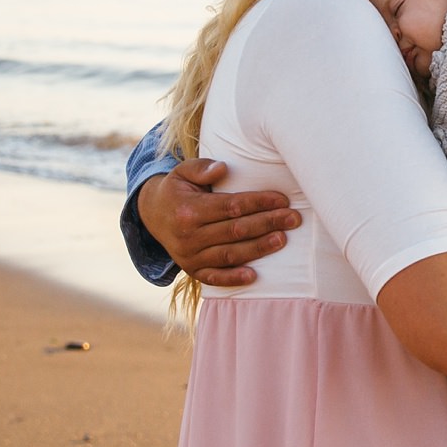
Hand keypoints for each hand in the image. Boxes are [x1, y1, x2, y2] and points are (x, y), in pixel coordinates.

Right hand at [137, 158, 298, 285]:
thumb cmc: (177, 190)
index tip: (281, 200)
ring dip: (258, 248)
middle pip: (235, 230)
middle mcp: (188, 235)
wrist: (152, 215)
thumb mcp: (182, 172)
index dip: (258, 202)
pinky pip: (214, 278)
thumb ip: (201, 168)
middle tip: (293, 218)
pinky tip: (254, 276)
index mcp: (188, 210)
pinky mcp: (192, 270)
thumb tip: (222, 168)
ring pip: (230, 254)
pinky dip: (233, 279)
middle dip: (267, 223)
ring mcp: (189, 256)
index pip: (231, 206)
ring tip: (282, 239)